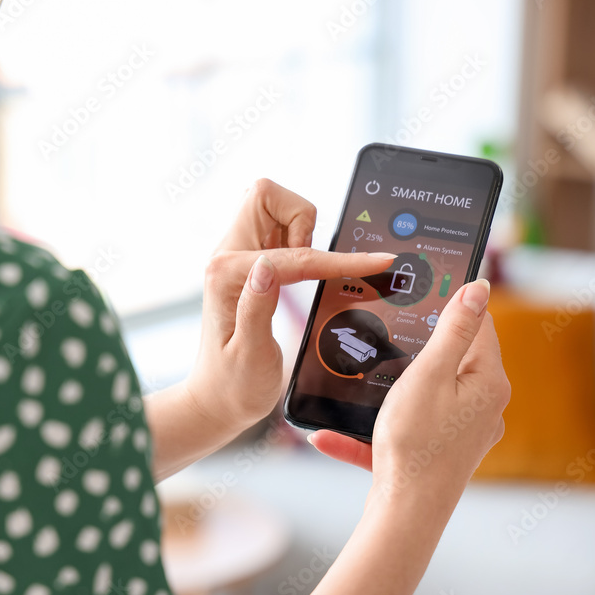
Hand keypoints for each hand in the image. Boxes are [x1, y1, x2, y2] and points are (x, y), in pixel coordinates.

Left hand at [183, 179, 395, 432]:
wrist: (217, 400)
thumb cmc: (233, 385)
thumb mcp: (250, 357)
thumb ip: (256, 309)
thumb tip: (266, 267)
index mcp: (226, 276)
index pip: (292, 254)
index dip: (338, 259)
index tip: (378, 262)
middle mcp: (226, 257)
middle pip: (266, 194)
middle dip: (302, 218)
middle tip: (309, 265)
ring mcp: (237, 257)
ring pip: (275, 206)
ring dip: (301, 231)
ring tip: (303, 277)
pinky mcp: (249, 264)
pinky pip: (280, 229)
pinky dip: (300, 242)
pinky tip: (304, 276)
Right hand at [308, 279, 509, 499]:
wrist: (405, 512)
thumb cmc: (418, 442)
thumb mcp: (430, 373)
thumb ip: (454, 329)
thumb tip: (480, 286)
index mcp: (488, 383)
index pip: (478, 326)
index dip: (451, 303)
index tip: (421, 289)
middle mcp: (482, 408)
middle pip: (449, 360)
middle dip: (413, 346)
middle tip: (381, 329)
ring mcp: (459, 433)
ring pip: (419, 396)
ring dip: (384, 390)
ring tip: (353, 379)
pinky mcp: (435, 455)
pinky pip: (399, 432)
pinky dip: (367, 433)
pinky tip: (328, 437)